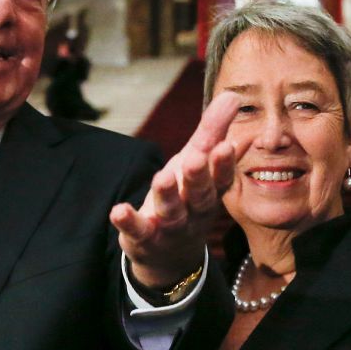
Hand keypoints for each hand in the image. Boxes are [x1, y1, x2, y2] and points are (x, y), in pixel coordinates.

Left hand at [110, 94, 239, 290]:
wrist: (169, 254)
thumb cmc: (187, 197)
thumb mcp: (198, 163)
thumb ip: (212, 132)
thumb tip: (232, 95)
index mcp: (210, 192)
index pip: (221, 178)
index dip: (224, 164)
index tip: (227, 145)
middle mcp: (195, 212)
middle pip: (200, 196)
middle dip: (198, 177)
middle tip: (196, 158)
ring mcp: (170, 228)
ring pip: (172, 212)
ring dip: (167, 195)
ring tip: (162, 178)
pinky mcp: (145, 238)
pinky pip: (138, 230)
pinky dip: (128, 222)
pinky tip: (118, 211)